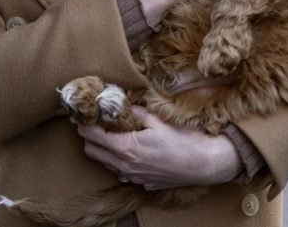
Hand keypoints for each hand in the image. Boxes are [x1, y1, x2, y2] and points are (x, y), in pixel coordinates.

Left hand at [78, 107, 241, 189]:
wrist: (204, 164)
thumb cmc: (184, 140)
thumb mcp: (160, 121)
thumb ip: (139, 113)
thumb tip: (126, 105)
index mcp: (127, 147)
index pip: (93, 136)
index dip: (85, 124)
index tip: (84, 115)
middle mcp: (125, 165)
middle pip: (92, 152)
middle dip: (89, 137)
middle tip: (97, 123)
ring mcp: (133, 176)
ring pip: (106, 163)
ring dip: (105, 149)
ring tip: (116, 135)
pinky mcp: (143, 183)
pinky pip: (123, 171)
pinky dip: (122, 160)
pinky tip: (136, 150)